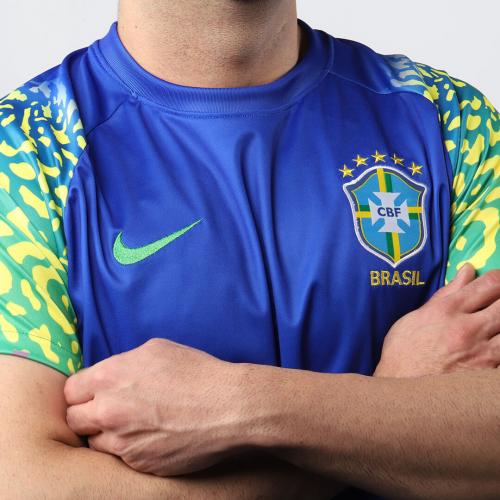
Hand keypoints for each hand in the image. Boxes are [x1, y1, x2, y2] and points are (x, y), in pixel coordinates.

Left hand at [64, 338, 246, 475]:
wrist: (227, 406)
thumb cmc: (196, 372)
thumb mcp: (156, 349)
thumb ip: (123, 362)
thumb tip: (112, 374)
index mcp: (109, 377)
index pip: (71, 390)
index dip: (83, 391)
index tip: (95, 393)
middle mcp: (108, 411)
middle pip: (74, 420)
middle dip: (88, 414)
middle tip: (109, 410)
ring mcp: (122, 441)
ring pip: (95, 442)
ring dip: (108, 433)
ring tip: (134, 424)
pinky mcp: (139, 463)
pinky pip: (121, 458)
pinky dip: (130, 448)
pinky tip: (152, 435)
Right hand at [374, 264, 499, 377]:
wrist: (400, 389)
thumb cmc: (403, 352)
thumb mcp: (416, 316)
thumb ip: (446, 294)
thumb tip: (467, 271)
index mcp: (448, 310)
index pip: (490, 284)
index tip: (499, 281)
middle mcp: (468, 328)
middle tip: (497, 303)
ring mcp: (481, 352)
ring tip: (494, 325)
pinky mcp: (487, 373)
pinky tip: (493, 344)